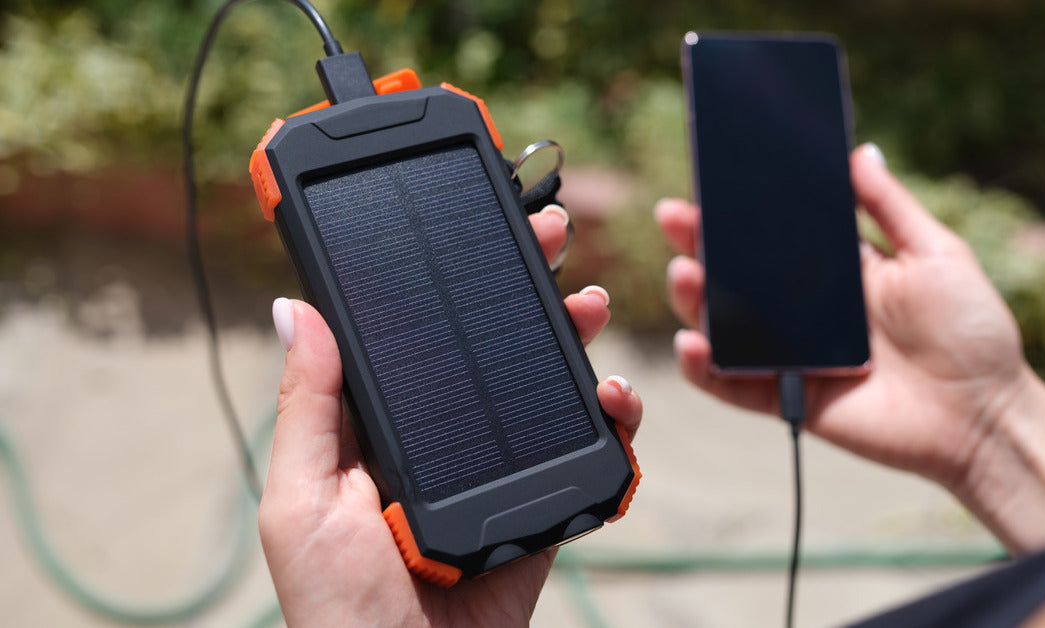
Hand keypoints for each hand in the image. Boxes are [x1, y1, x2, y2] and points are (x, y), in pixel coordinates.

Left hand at [259, 206, 642, 626]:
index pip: (420, 333)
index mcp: (382, 427)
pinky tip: (615, 397)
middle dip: (525, 284)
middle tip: (551, 232)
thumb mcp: (304, 499)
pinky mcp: (543, 505)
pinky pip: (588, 451)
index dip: (447, 275)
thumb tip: (293, 307)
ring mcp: (498, 470)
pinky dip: (613, 419)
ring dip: (574, 337)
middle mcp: (444, 438)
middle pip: (492, 346)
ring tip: (590, 306)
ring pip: (546, 386)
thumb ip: (310, 405)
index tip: (476, 219)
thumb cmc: (336, 605)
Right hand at [658, 145, 1044, 551]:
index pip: (776, 233)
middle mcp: (807, 310)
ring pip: (726, 326)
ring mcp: (794, 355)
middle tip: (675, 217)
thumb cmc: (973, 332)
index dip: (740, 210)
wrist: (987, 416)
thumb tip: (859, 150)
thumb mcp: (937, 254)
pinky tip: (693, 343)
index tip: (710, 180)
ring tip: (684, 273)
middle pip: (738, 275)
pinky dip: (706, 369)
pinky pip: (734, 385)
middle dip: (700, 244)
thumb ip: (891, 206)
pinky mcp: (790, 399)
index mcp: (839, 271)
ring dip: (695, 299)